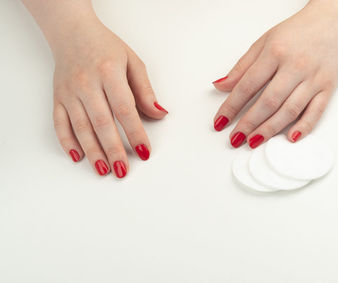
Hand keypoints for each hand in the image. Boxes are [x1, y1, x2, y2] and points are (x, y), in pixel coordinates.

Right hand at [51, 19, 167, 177]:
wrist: (72, 32)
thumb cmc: (105, 47)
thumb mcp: (132, 62)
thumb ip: (145, 90)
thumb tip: (160, 113)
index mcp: (109, 73)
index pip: (125, 109)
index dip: (135, 133)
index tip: (145, 151)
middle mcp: (87, 84)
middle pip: (102, 123)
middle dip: (113, 150)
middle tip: (122, 170)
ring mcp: (70, 92)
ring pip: (81, 127)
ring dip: (92, 152)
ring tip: (103, 170)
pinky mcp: (58, 98)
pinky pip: (59, 123)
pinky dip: (67, 142)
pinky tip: (77, 157)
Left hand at [212, 0, 337, 147]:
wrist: (332, 20)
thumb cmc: (296, 32)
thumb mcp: (263, 42)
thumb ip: (242, 67)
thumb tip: (221, 87)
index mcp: (275, 53)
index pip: (247, 85)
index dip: (231, 106)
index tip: (220, 121)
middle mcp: (295, 66)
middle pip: (268, 101)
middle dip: (249, 123)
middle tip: (235, 138)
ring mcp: (314, 78)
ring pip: (290, 110)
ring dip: (270, 129)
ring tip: (254, 141)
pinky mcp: (329, 86)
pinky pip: (316, 111)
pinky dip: (304, 126)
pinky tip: (290, 137)